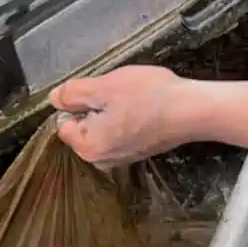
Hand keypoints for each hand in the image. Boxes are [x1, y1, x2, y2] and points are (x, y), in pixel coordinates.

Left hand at [49, 66, 196, 169]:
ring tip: (133, 100)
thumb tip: (54, 99)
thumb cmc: (148, 97)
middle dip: (95, 107)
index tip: (99, 92)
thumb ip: (73, 93)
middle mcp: (102, 160)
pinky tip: (144, 107)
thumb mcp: (104, 86)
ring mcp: (122, 158)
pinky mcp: (139, 152)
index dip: (77, 102)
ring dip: (112, 111)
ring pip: (103, 127)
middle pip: (83, 126)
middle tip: (117, 94)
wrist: (193, 111)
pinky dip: (128, 118)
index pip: (63, 123)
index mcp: (87, 147)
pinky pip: (121, 131)